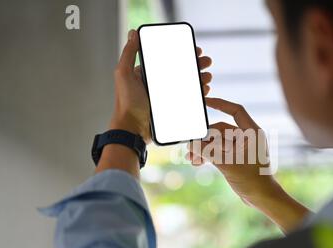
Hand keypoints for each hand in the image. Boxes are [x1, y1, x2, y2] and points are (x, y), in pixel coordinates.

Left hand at [98, 30, 212, 176]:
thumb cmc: (126, 102)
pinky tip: (204, 90)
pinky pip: (189, 100)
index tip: (196, 50)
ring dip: (200, 78)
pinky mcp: (173, 109)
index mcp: (149, 74)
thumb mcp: (124, 74)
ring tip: (208, 77)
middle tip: (207, 62)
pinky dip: (198, 94)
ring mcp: (167, 98)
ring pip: (188, 84)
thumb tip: (133, 32)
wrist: (132, 129)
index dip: (184, 53)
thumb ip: (129, 53)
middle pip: (182, 71)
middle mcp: (159, 85)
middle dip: (196, 65)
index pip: (169, 59)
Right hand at [186, 98, 308, 232]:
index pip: (235, 111)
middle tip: (190, 146)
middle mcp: (247, 137)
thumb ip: (208, 152)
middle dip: (204, 138)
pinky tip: (197, 162)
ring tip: (191, 158)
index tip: (206, 101)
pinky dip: (209, 155)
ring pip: (218, 142)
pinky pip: (219, 151)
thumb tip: (192, 145)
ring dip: (204, 149)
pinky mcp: (236, 158)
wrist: (262, 198)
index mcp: (252, 132)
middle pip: (221, 130)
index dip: (220, 104)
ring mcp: (241, 148)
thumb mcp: (227, 164)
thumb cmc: (252, 180)